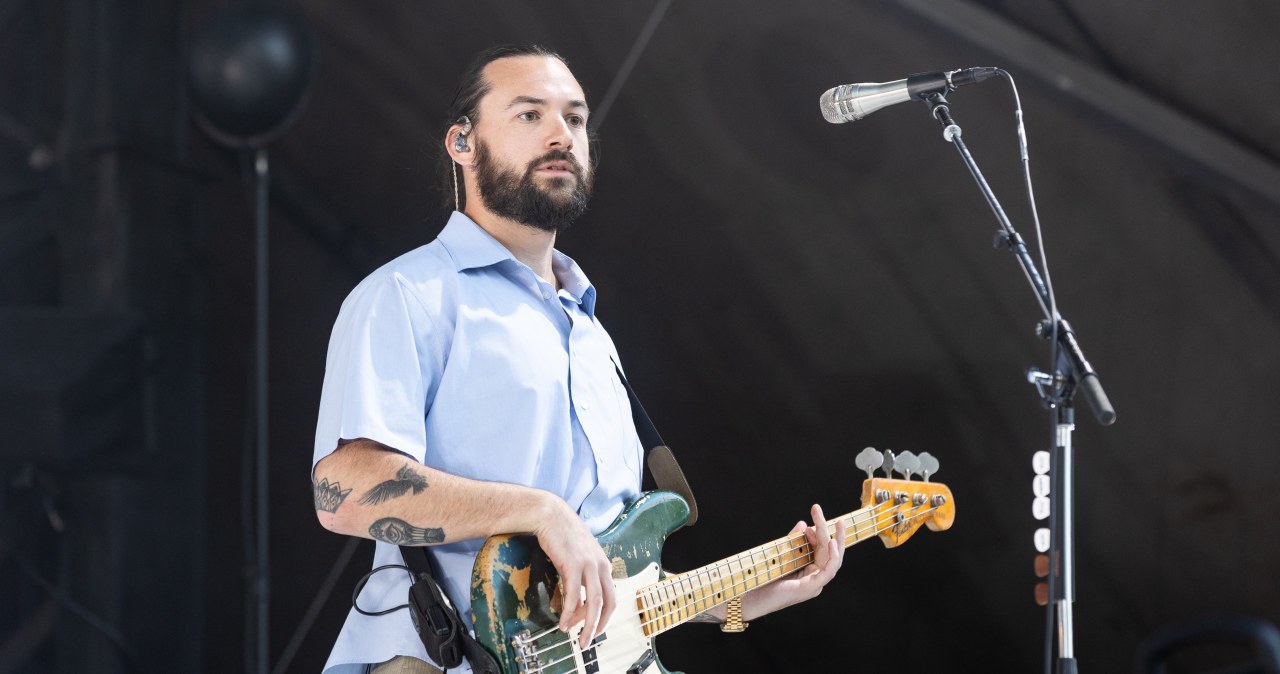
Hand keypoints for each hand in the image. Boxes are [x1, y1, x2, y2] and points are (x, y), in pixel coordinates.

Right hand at [532, 496, 615, 648]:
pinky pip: (574, 595)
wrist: (550, 514)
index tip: (593, 628)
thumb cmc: (562, 534)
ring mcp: (588, 565)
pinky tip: (562, 622)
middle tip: (588, 641)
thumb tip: (576, 597)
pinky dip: (569, 613)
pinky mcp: (573, 564)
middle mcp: (601, 566)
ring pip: (594, 603)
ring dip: (586, 625)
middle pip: (608, 603)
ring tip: (577, 638)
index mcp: (604, 565)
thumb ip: (583, 575)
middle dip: (599, 626)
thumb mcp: (579, 556)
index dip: (603, 616)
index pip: (611, 597)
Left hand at [740, 504, 846, 619]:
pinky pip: (828, 571)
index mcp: (808, 572)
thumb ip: (792, 541)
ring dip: (837, 539)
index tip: (810, 520)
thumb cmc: (761, 579)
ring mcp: (814, 585)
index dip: (820, 533)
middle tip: (828, 513)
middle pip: (829, 553)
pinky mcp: (810, 588)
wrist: (746, 598)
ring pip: (833, 560)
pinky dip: (833, 556)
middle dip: (831, 531)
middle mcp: (814, 579)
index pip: (822, 550)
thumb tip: (804, 523)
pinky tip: (832, 542)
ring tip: (840, 523)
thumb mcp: (781, 555)